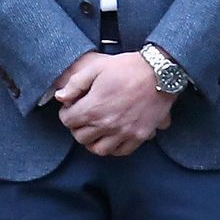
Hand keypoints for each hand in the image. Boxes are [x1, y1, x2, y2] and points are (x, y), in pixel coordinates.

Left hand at [56, 52, 174, 156]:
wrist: (160, 73)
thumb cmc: (126, 68)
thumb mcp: (96, 68)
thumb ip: (75, 84)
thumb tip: (60, 97)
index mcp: (93, 108)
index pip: (68, 121)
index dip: (66, 113)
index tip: (72, 107)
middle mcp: (107, 124)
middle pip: (81, 137)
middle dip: (77, 127)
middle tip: (82, 118)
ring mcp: (124, 132)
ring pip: (99, 150)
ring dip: (93, 141)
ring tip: (95, 130)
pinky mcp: (139, 136)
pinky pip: (121, 151)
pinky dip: (114, 147)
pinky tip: (112, 136)